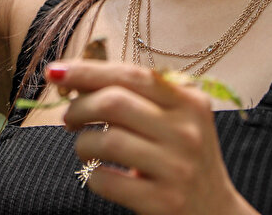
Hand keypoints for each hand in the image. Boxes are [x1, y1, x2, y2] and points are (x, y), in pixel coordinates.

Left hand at [50, 60, 253, 214]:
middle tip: (69, 118)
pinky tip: (98, 175)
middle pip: (114, 102)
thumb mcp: (175, 120)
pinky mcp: (163, 201)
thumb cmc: (182, 158)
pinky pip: (107, 181)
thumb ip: (136, 96)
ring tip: (84, 148)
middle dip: (79, 107)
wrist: (215, 212)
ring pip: (107, 141)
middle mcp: (187, 131)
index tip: (56, 71)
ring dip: (82, 143)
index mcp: (190, 102)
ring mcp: (177, 167)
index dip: (88, 70)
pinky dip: (91, 176)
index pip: (131, 75)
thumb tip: (74, 77)